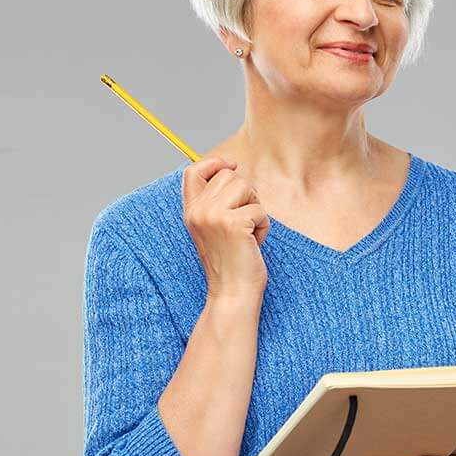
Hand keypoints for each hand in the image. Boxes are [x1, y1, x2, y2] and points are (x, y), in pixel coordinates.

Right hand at [182, 155, 269, 301]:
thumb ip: (217, 202)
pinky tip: (253, 244)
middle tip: (245, 222)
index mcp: (191, 212)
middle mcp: (198, 211)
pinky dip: (263, 226)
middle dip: (246, 194)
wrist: (232, 294)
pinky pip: (259, 210)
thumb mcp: (215, 228)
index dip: (214, 162)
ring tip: (248, 233)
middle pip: (229, 176)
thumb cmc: (231, 262)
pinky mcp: (233, 224)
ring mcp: (213, 216)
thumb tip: (233, 169)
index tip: (233, 165)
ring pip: (246, 187)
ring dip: (255, 208)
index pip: (193, 172)